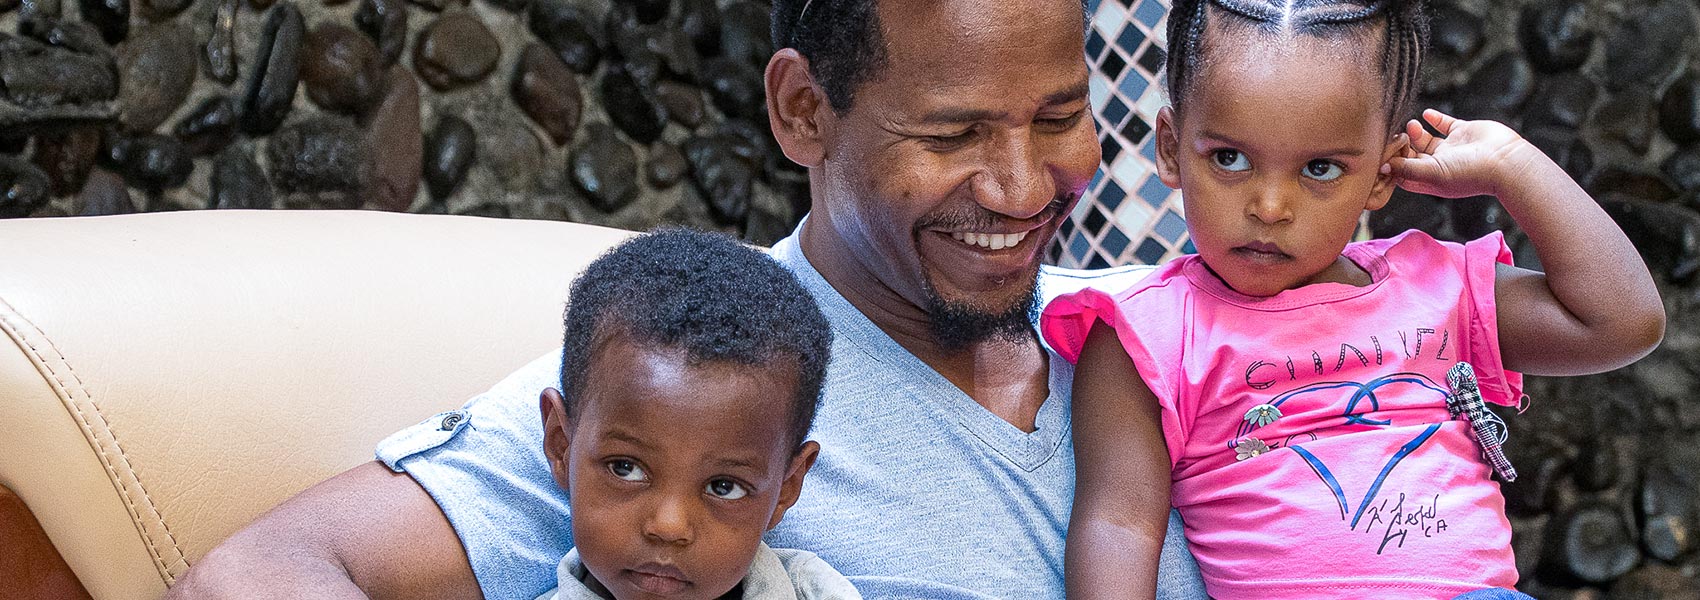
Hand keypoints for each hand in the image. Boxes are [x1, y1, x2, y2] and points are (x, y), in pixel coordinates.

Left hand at [1384, 109, 1535, 198]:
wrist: (1506, 161)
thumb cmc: (1470, 173)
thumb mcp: (1433, 173)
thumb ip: (1407, 169)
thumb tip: (1382, 166)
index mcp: (1430, 180)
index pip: (1402, 174)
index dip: (1391, 165)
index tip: (1382, 153)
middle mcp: (1439, 165)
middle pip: (1411, 155)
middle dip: (1400, 146)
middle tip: (1394, 135)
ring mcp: (1451, 149)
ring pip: (1424, 139)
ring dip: (1414, 132)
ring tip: (1411, 126)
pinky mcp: (1462, 132)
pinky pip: (1444, 124)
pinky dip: (1433, 118)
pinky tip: (1426, 114)